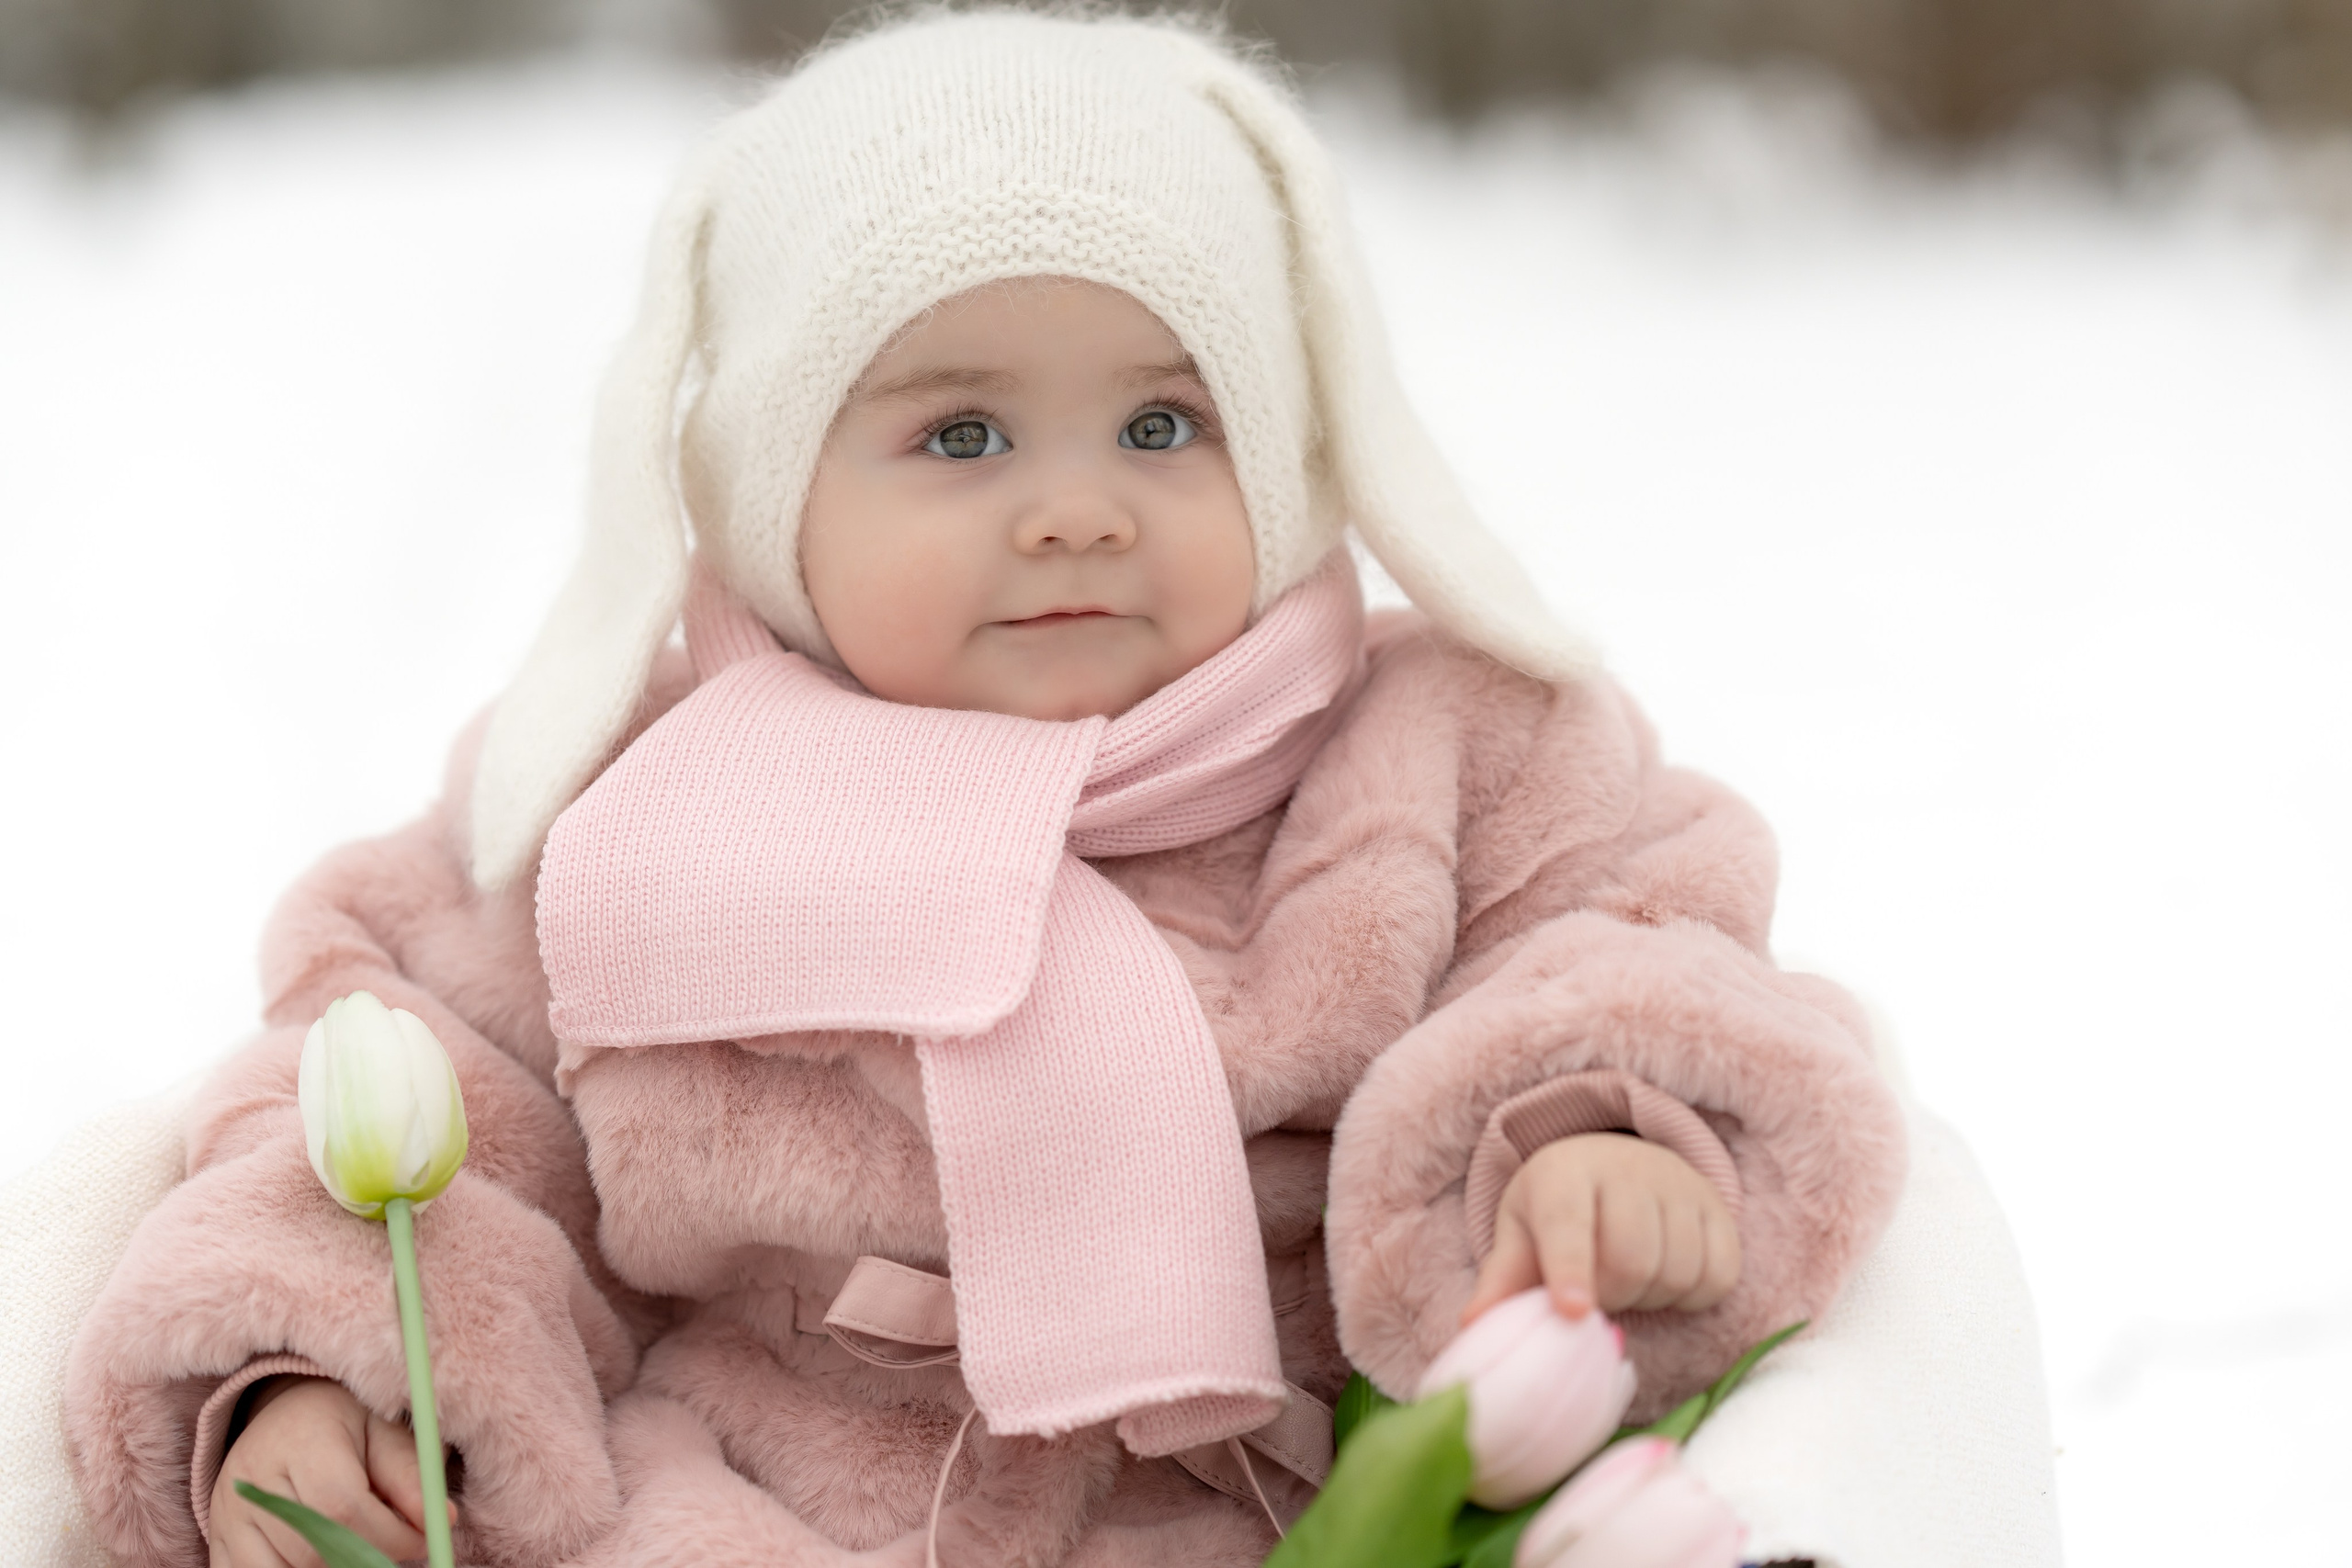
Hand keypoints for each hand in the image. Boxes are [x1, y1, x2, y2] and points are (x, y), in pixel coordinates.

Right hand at [210, 1375, 456, 1567]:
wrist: (285, 1420)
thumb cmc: (346, 1426)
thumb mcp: (385, 1433)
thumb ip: (411, 1476)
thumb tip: (443, 1521)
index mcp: (298, 1440)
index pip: (340, 1507)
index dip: (389, 1536)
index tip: (423, 1541)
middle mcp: (251, 1481)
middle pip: (312, 1550)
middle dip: (364, 1559)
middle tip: (392, 1551)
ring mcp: (227, 1518)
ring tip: (356, 1547)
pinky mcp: (220, 1546)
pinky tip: (325, 1557)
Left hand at [1464, 1132, 1739, 1323]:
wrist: (1617, 1162)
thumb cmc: (1559, 1209)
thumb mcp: (1522, 1233)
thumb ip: (1503, 1281)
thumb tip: (1473, 1326)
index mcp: (1563, 1174)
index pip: (1568, 1224)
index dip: (1571, 1269)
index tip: (1573, 1310)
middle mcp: (1626, 1168)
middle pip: (1629, 1262)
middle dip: (1611, 1296)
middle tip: (1595, 1292)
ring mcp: (1679, 1185)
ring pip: (1675, 1272)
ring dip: (1650, 1297)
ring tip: (1627, 1278)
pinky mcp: (1719, 1209)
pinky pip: (1717, 1276)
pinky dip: (1692, 1294)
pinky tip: (1666, 1277)